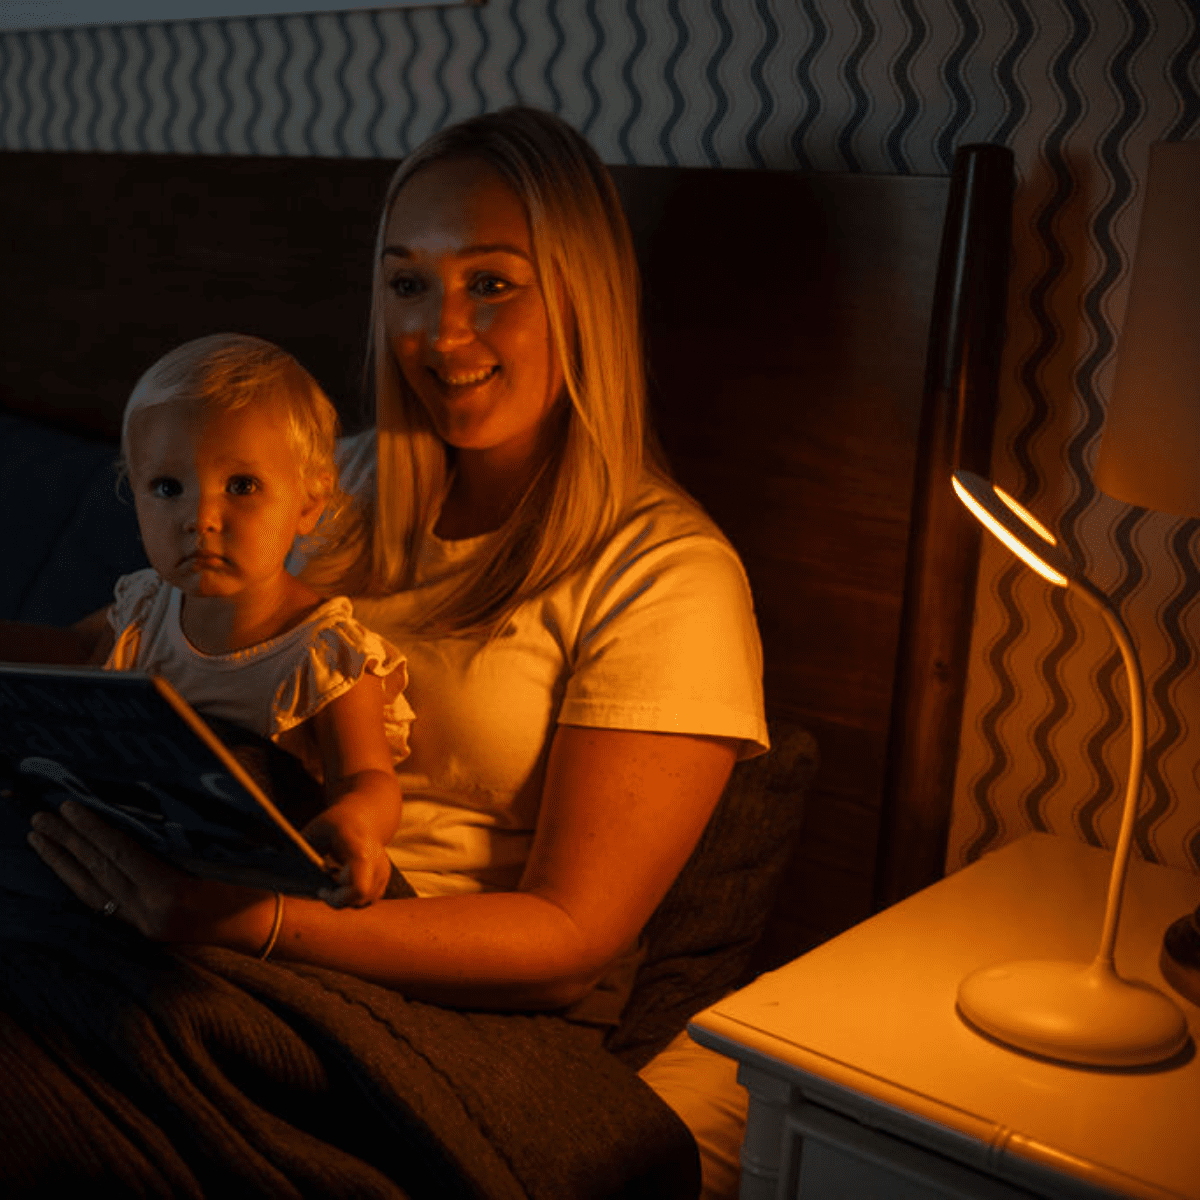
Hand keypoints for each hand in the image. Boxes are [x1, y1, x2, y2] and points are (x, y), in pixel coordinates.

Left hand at [27, 800, 258, 943]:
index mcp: (171, 893)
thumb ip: (183, 840)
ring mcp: (143, 925)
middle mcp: (150, 913)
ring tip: (39, 839)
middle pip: (99, 872)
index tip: (68, 807)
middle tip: (40, 818)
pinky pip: (102, 903)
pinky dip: (80, 881)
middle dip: (67, 843)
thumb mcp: (223, 857)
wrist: (263, 927)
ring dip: (63, 862)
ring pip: (92, 891)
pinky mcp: (142, 929)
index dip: (93, 830)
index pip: (121, 855)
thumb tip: (145, 809)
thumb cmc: (253, 883)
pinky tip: (66, 866)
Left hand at [302, 802, 394, 907]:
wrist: (364, 816)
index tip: (320, 890)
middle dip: (337, 899)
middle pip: (357, 900)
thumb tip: (279, 870)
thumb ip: (299, 853)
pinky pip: (366, 900)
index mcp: (359, 851)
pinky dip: (352, 896)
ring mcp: (383, 873)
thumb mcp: (314, 831)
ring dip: (344, 898)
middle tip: (322, 887)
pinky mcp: (384, 880)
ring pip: (361, 902)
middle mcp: (377, 864)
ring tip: (332, 879)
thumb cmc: (335, 824)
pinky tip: (342, 881)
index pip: (357, 888)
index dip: (337, 898)